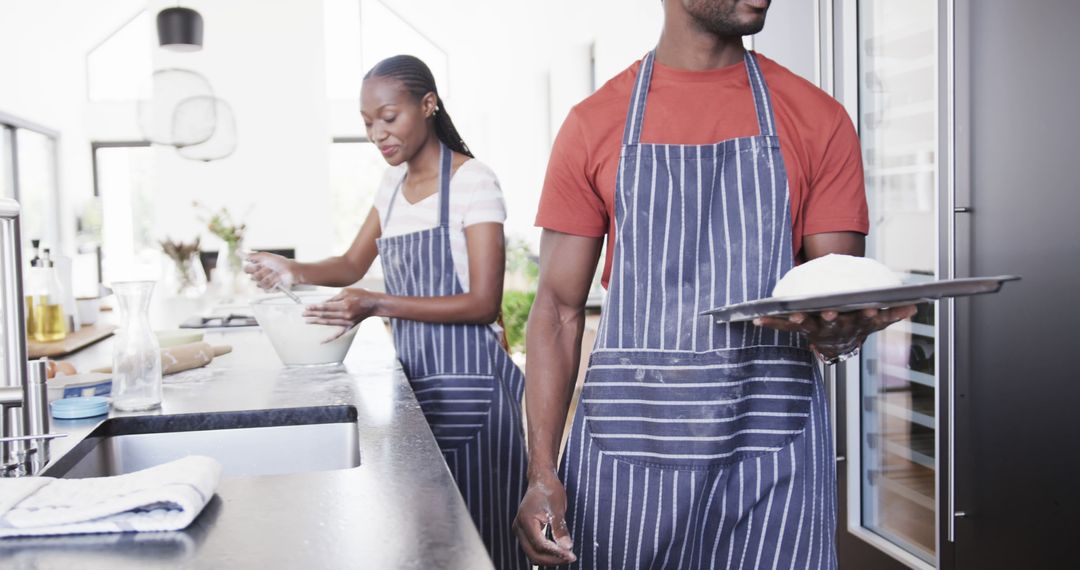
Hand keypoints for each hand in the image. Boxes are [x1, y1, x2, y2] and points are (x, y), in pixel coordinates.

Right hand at [244, 252, 296, 290]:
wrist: (290, 270)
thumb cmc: (279, 262)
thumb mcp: (265, 256)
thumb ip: (251, 255)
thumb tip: (237, 252)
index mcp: (256, 268)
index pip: (246, 269)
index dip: (252, 267)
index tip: (258, 264)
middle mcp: (258, 276)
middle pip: (253, 277)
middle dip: (263, 271)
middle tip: (270, 268)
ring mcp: (263, 283)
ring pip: (260, 283)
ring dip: (269, 277)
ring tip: (275, 274)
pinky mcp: (269, 290)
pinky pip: (266, 288)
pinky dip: (273, 283)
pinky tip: (277, 280)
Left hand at [303, 288, 380, 340]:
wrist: (373, 304)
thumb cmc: (361, 295)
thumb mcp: (347, 291)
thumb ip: (334, 298)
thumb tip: (322, 303)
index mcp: (344, 305)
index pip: (325, 307)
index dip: (315, 307)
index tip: (307, 307)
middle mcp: (345, 315)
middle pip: (325, 315)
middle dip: (313, 314)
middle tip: (303, 314)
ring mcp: (347, 322)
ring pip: (329, 323)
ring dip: (317, 322)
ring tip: (307, 321)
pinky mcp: (349, 326)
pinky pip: (338, 334)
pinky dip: (329, 339)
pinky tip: (321, 342)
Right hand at [513, 471, 576, 565]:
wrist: (541, 480)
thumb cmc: (549, 490)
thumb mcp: (557, 508)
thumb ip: (560, 529)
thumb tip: (567, 548)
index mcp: (526, 520)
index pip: (540, 545)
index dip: (556, 553)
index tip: (571, 555)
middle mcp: (519, 527)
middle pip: (533, 554)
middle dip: (552, 559)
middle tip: (570, 558)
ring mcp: (520, 530)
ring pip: (532, 554)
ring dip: (549, 558)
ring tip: (566, 556)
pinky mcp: (524, 532)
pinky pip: (533, 548)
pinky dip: (545, 553)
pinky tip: (559, 551)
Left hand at [754, 305, 917, 361]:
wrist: (837, 344)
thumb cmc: (856, 325)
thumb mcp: (877, 321)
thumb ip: (893, 314)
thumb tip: (913, 307)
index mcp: (853, 324)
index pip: (864, 320)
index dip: (869, 317)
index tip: (873, 311)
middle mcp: (833, 328)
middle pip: (833, 322)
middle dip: (833, 317)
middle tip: (831, 312)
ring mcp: (813, 328)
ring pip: (806, 325)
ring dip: (799, 320)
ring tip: (793, 315)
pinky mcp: (796, 327)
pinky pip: (782, 326)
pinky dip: (770, 323)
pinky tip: (756, 319)